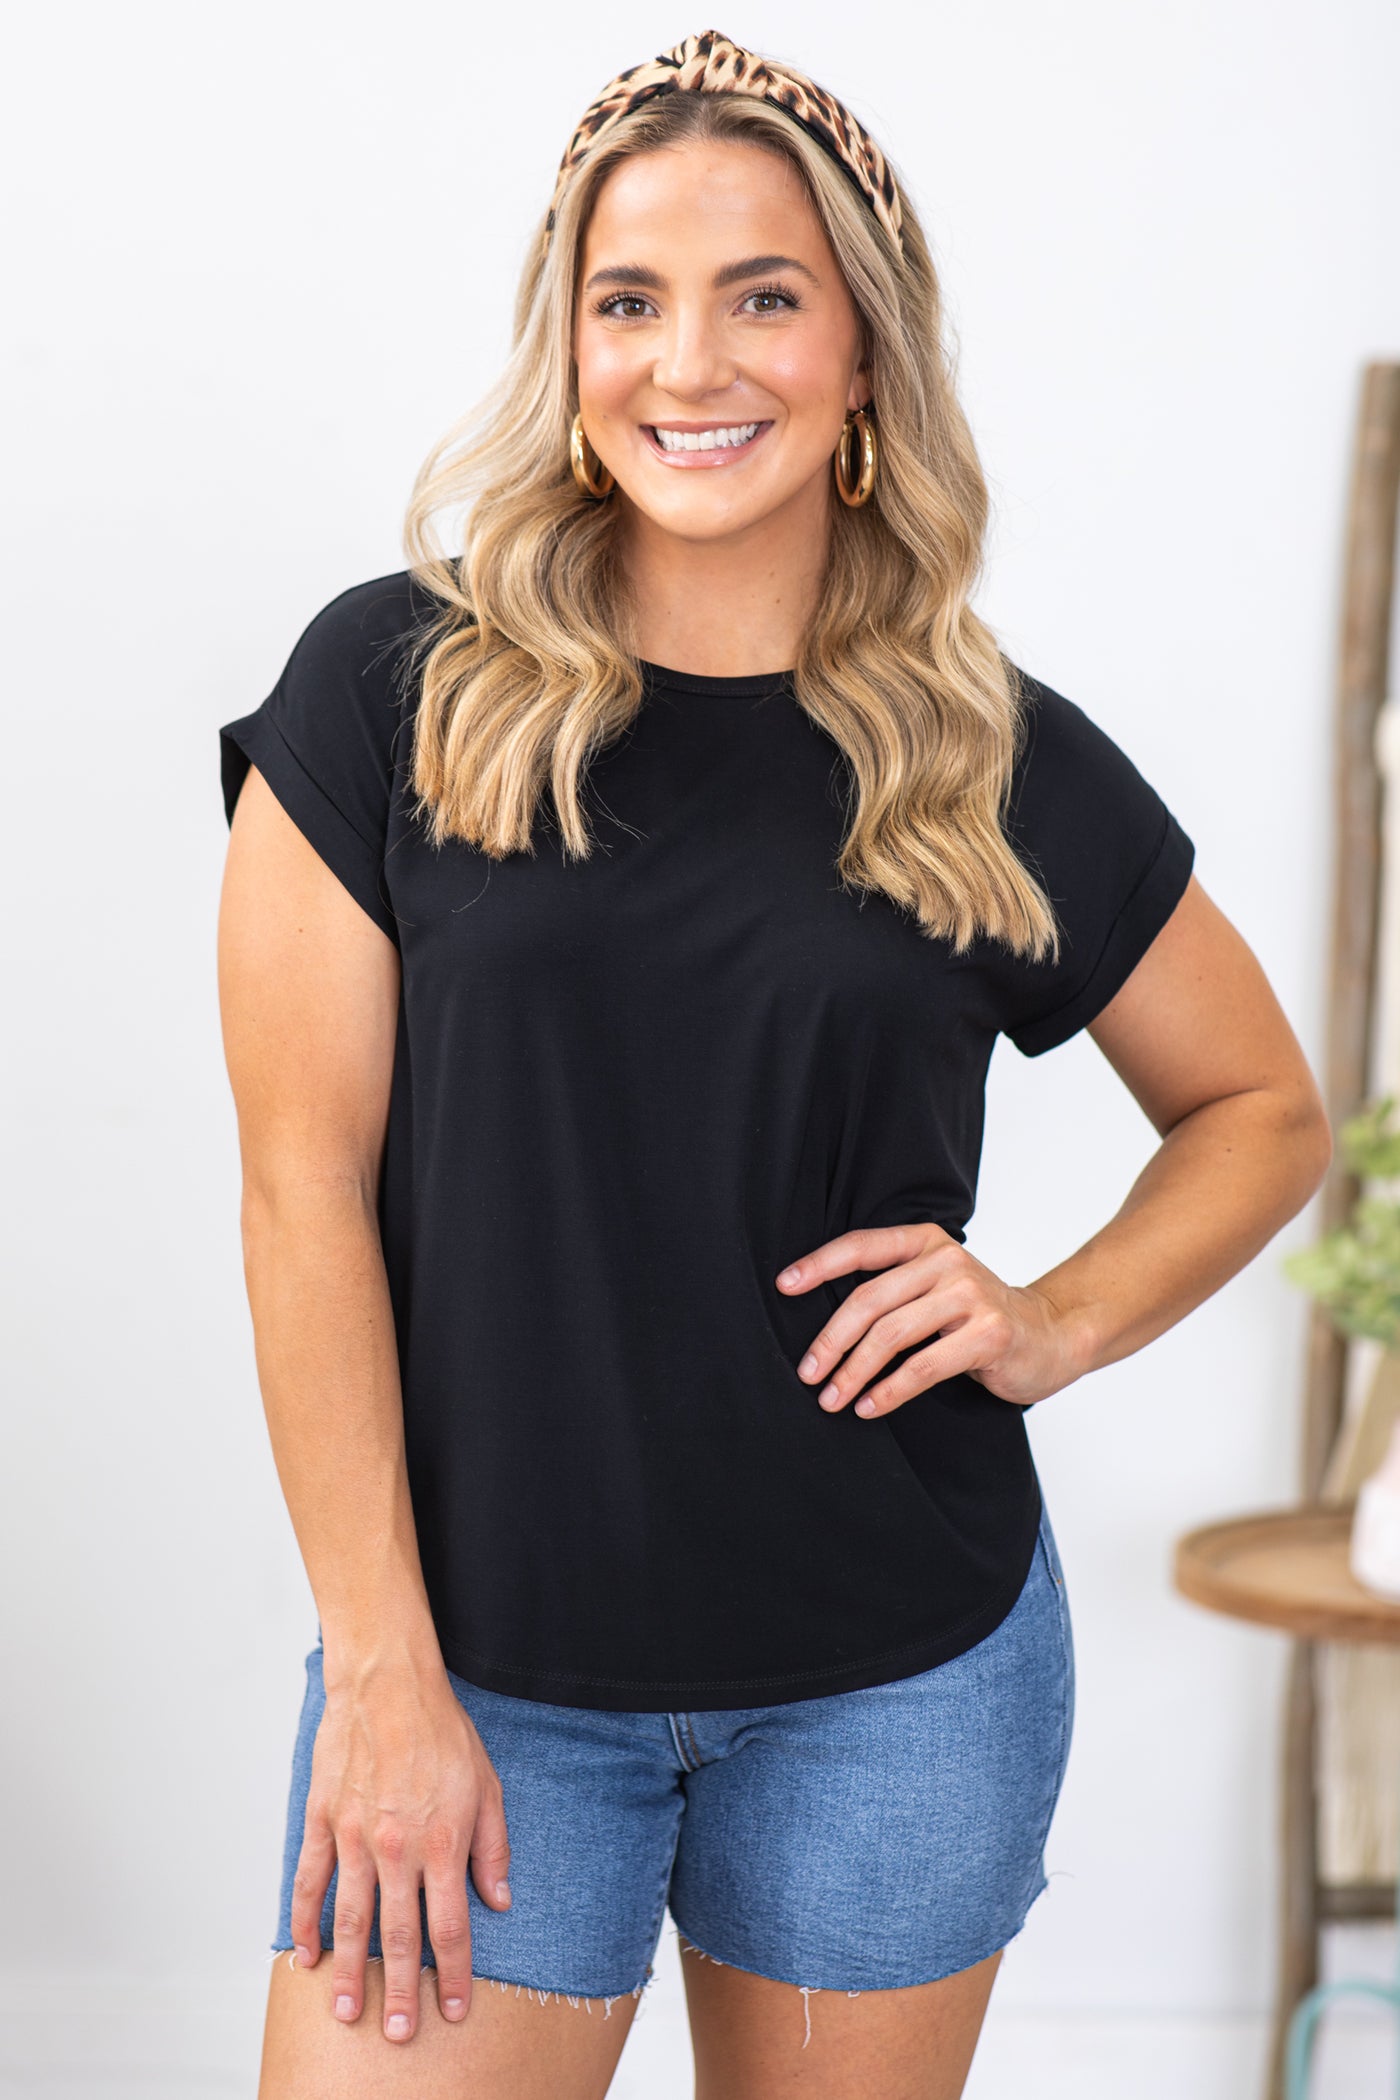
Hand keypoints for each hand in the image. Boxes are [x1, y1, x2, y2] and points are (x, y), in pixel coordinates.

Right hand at [289, 1652, 511, 2041]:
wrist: (389, 1684)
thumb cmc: (442, 1731)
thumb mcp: (488, 1787)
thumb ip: (493, 1848)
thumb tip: (500, 1901)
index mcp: (443, 1844)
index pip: (450, 1927)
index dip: (453, 1974)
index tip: (453, 2009)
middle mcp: (398, 1848)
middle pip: (397, 1936)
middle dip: (400, 1992)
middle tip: (397, 2034)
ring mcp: (354, 1837)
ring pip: (351, 1919)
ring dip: (350, 1971)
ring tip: (349, 2012)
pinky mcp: (323, 1820)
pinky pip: (309, 1881)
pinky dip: (304, 1921)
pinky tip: (306, 1954)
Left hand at [777, 1222, 1086, 1416]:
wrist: (1051, 1334)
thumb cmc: (979, 1315)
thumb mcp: (936, 1286)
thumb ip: (893, 1289)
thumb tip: (823, 1323)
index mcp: (927, 1242)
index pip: (861, 1246)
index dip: (819, 1265)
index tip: (784, 1287)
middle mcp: (947, 1261)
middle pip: (869, 1299)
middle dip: (831, 1340)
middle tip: (807, 1371)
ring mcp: (970, 1295)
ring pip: (891, 1334)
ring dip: (854, 1371)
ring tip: (831, 1398)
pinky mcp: (989, 1333)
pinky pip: (923, 1366)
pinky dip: (890, 1391)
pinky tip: (870, 1407)